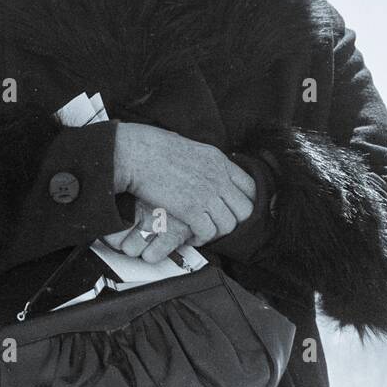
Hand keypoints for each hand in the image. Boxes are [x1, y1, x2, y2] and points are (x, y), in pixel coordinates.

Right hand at [111, 123, 254, 262]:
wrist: (136, 154)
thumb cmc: (153, 147)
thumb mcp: (189, 147)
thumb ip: (203, 162)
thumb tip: (203, 170)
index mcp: (218, 160)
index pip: (250, 186)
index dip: (244, 202)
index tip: (233, 210)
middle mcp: (218, 177)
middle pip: (245, 210)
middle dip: (234, 221)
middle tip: (218, 224)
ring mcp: (206, 193)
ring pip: (229, 225)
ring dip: (216, 233)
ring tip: (202, 233)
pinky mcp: (191, 209)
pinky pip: (208, 232)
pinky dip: (201, 238)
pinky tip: (191, 236)